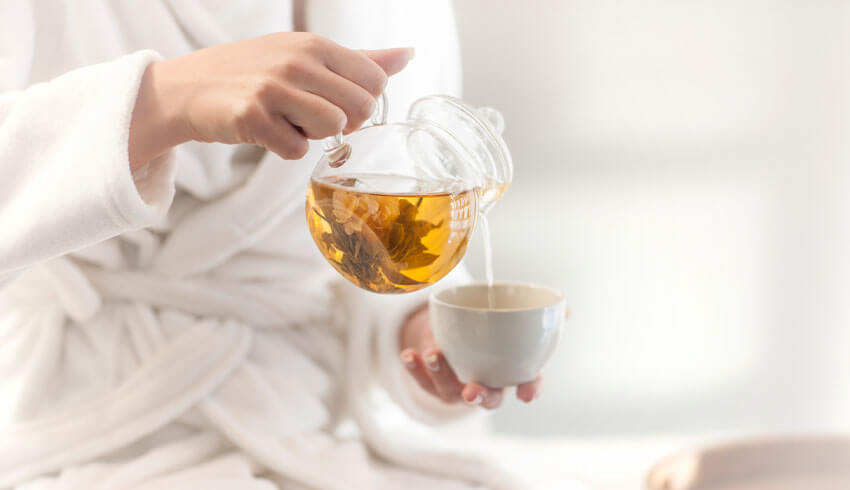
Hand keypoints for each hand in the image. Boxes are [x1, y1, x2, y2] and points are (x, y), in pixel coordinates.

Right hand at [129, 32, 413, 169]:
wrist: (189, 87)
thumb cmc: (255, 73)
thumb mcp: (306, 56)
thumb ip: (360, 60)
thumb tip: (408, 55)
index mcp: (315, 44)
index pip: (375, 80)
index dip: (363, 101)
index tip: (337, 103)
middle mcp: (297, 61)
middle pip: (360, 109)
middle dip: (342, 122)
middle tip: (311, 116)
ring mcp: (274, 88)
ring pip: (332, 129)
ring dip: (313, 136)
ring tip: (288, 121)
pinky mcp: (253, 117)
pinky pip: (297, 150)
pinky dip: (285, 148)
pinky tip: (268, 131)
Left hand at [398, 307, 543, 408]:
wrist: (455, 334)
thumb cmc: (490, 330)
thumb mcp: (512, 318)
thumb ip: (537, 314)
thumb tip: (564, 307)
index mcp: (511, 371)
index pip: (526, 383)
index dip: (529, 389)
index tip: (527, 394)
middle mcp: (486, 384)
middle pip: (488, 399)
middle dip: (480, 397)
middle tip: (472, 391)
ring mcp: (458, 387)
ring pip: (451, 390)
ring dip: (441, 374)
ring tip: (435, 353)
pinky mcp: (433, 384)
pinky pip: (423, 381)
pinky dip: (415, 369)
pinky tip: (409, 354)